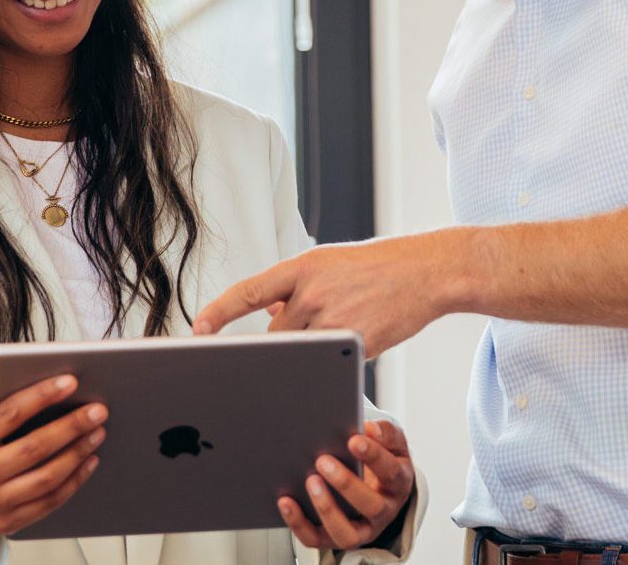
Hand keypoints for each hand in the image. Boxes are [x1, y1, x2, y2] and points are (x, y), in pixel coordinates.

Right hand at [0, 360, 107, 534]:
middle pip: (34, 448)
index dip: (41, 396)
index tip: (71, 381)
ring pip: (46, 477)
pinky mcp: (7, 523)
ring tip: (98, 433)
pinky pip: (49, 502)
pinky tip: (89, 461)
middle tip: (98, 410)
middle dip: (71, 426)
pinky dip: (74, 481)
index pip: (9, 415)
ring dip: (78, 453)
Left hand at [191, 233, 466, 356]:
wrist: (429, 271)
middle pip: (276, 336)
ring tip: (344, 328)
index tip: (198, 331)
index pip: (247, 292)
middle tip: (306, 338)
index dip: (219, 313)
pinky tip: (364, 333)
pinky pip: (331, 363)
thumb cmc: (381, 267)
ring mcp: (333, 318)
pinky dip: (338, 359)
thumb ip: (298, 287)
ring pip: (302, 354)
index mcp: (302, 267)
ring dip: (312, 353)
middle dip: (286, 343)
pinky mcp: (355, 343)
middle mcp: (312, 292)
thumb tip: (269, 309)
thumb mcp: (332, 264)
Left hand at [276, 421, 416, 551]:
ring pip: (346, 533)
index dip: (374, 457)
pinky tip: (285, 501)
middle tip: (323, 460)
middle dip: (346, 483)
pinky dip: (298, 523)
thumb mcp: (392, 443)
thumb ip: (385, 433)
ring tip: (310, 481)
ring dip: (326, 508)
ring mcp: (362, 530)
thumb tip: (369, 429)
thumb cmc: (382, 460)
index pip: (391, 472)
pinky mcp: (336, 539)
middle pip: (371, 506)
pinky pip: (316, 539)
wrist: (378, 486)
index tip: (353, 440)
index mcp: (399, 483)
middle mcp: (384, 512)